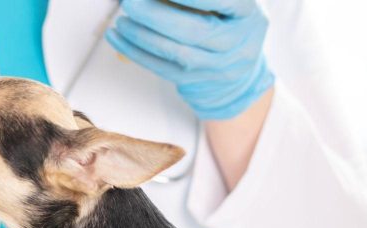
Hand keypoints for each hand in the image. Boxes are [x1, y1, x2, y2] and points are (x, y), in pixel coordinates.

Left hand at [105, 0, 274, 119]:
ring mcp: (215, 66)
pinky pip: (160, 67)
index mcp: (249, 14)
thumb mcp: (228, 3)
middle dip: (157, 15)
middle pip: (195, 31)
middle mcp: (237, 42)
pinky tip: (117, 37)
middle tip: (131, 2)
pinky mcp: (192, 79)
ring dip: (142, 35)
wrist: (238, 70)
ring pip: (174, 52)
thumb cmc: (228, 20)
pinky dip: (135, 51)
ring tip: (123, 19)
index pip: (226, 2)